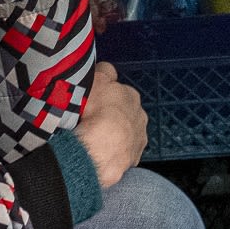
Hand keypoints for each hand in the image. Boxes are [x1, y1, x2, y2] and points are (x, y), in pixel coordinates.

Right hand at [72, 61, 146, 186]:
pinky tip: (98, 155)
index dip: (103, 96)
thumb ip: (104, 71)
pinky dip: (111, 155)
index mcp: (131, 96)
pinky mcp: (132, 159)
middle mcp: (139, 117)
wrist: (98, 149)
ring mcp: (137, 139)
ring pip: (124, 135)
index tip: (91, 102)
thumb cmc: (94, 112)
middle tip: (90, 122)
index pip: (119, 92)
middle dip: (110, 117)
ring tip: (92, 141)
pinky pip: (121, 155)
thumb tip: (107, 68)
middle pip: (123, 114)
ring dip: (112, 137)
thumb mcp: (96, 79)